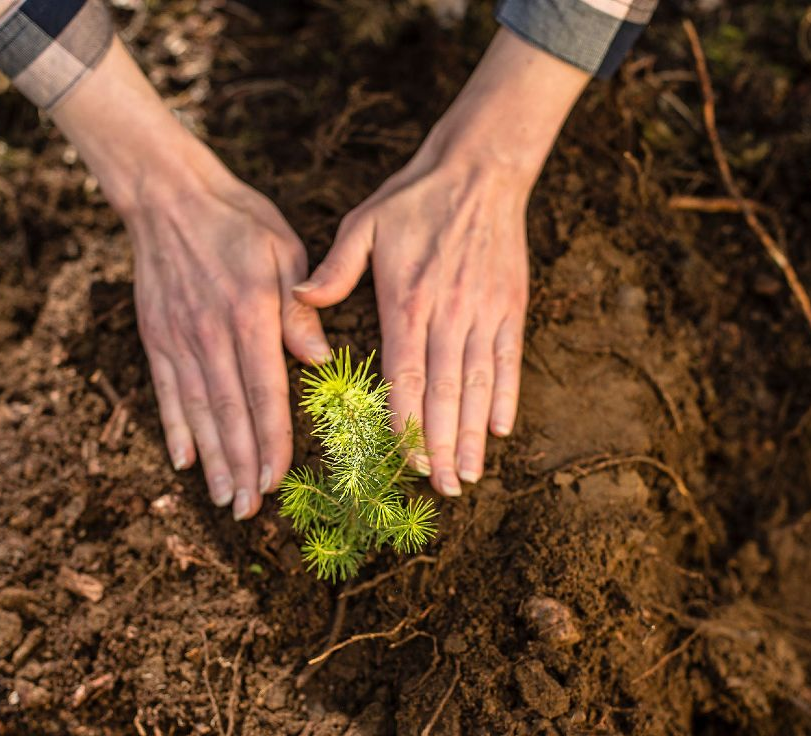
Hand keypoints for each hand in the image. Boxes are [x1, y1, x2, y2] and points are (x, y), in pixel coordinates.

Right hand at [53, 40, 329, 518]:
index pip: (264, 392)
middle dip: (242, 466)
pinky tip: (184, 461)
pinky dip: (174, 428)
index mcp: (250, 316)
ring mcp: (179, 339)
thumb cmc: (239, 221)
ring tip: (224, 498)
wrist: (169, 195)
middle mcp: (211, 335)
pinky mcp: (156, 337)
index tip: (279, 479)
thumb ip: (299, 308)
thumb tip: (319, 357)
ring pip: (197, 412)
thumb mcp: (284, 250)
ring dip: (212, 459)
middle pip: (229, 414)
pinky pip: (166, 391)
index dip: (271, 440)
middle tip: (251, 510)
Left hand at [293, 29, 589, 496]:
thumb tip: (300, 298)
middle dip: (442, 446)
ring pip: (478, 385)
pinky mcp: (510, 307)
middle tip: (440, 490)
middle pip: (444, 393)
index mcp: (407, 301)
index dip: (407, 422)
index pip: (405, 375)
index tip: (404, 460)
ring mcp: (483, 313)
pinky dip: (506, 396)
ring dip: (475, 435)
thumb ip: (334, 268)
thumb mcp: (365, 224)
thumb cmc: (414, 200)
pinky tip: (501, 430)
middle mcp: (448, 314)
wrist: (481, 170)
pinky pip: (508, 361)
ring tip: (469, 476)